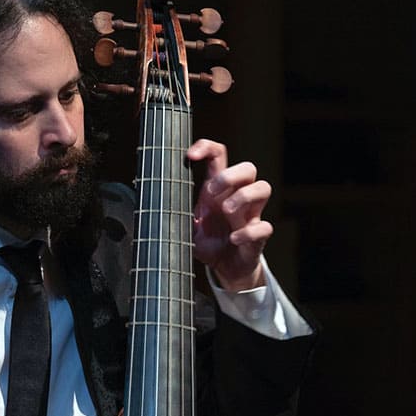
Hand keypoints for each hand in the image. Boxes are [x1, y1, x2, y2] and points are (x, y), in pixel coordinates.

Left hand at [187, 139, 272, 291]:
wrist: (225, 268)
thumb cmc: (208, 241)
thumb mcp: (185, 224)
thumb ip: (173, 211)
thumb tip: (151, 201)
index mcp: (218, 190)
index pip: (218, 155)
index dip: (206, 147)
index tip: (190, 155)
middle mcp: (237, 197)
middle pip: (248, 167)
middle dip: (229, 175)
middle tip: (210, 192)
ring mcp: (250, 215)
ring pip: (263, 188)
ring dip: (243, 196)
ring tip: (226, 211)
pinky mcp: (258, 237)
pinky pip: (264, 227)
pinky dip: (248, 232)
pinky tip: (233, 239)